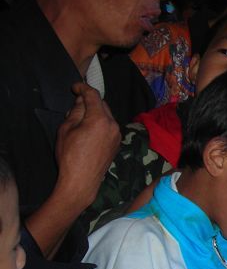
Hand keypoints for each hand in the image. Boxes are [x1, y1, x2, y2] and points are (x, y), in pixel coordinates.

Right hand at [54, 83, 119, 208]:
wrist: (82, 181)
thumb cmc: (70, 156)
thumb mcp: (66, 129)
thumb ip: (75, 112)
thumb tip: (81, 102)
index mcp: (100, 119)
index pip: (93, 95)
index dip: (83, 88)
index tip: (75, 87)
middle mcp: (113, 125)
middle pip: (102, 104)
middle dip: (89, 101)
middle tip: (75, 105)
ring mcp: (117, 135)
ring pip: (107, 115)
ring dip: (95, 113)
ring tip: (80, 120)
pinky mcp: (117, 143)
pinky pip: (109, 126)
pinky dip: (100, 123)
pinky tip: (89, 130)